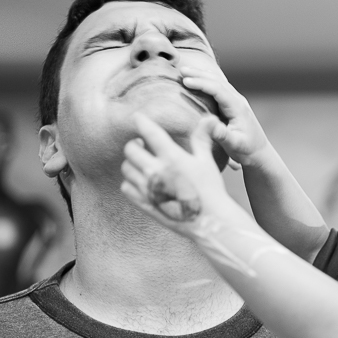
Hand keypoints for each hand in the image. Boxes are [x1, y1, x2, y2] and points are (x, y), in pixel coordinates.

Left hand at [122, 113, 229, 229]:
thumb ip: (201, 138)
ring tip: (143, 163)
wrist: (209, 221)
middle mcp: (156, 171)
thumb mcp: (207, 161)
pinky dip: (130, 181)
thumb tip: (208, 118)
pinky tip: (142, 181)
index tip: (137, 117)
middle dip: (135, 143)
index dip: (141, 121)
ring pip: (126, 167)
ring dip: (132, 162)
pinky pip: (126, 187)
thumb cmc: (211, 189)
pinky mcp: (145, 203)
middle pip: (130, 149)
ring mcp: (148, 188)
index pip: (149, 132)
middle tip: (142, 144)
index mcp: (172, 157)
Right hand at [179, 68, 271, 168]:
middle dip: (199, 74)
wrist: (259, 153)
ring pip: (218, 82)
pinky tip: (198, 76)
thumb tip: (209, 123)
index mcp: (237, 108)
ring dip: (202, 75)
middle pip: (218, 81)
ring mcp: (236, 101)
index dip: (202, 84)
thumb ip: (222, 135)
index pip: (218, 90)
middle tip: (181, 70)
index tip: (185, 81)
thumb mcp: (234, 145)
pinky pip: (219, 87)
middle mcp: (238, 101)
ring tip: (184, 70)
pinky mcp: (232, 104)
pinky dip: (207, 80)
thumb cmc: (246, 150)